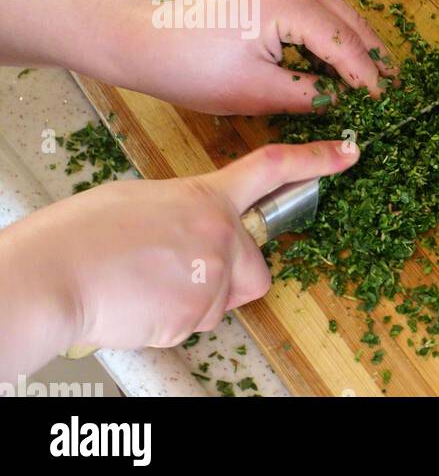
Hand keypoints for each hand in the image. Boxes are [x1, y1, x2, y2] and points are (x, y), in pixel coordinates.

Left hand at [0, 0, 396, 115]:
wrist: (145, 42)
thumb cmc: (193, 68)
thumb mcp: (259, 92)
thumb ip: (313, 97)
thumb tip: (349, 109)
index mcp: (290, 5)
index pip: (346, 47)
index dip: (369, 81)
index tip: (386, 107)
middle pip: (352, 24)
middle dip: (375, 59)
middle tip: (398, 92)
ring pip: (339, 16)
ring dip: (358, 48)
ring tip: (378, 82)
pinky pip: (320, 13)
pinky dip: (335, 38)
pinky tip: (344, 65)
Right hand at [0, 141, 356, 378]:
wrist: (52, 276)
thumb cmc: (81, 235)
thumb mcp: (142, 201)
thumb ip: (185, 212)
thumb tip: (195, 230)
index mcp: (205, 197)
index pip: (272, 170)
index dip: (316, 160)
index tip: (348, 152)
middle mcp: (220, 236)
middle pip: (257, 269)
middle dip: (232, 276)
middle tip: (179, 271)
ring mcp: (214, 278)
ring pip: (225, 300)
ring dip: (197, 299)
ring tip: (146, 285)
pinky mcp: (198, 315)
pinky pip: (198, 323)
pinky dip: (173, 319)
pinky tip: (139, 302)